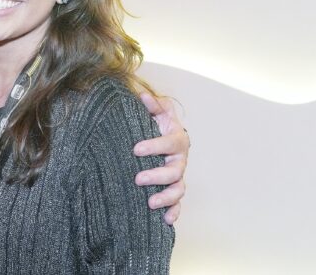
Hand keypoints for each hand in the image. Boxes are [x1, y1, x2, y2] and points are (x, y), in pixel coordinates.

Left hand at [133, 91, 188, 224]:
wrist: (162, 135)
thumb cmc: (156, 123)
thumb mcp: (156, 111)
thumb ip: (152, 105)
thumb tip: (142, 95)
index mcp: (176, 139)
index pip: (171, 143)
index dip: (155, 146)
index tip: (136, 149)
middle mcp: (180, 159)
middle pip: (175, 171)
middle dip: (157, 176)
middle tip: (137, 178)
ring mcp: (177, 176)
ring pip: (178, 190)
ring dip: (166, 197)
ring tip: (150, 203)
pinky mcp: (173, 189)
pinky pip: (177, 203)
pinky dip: (174, 212)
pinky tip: (166, 220)